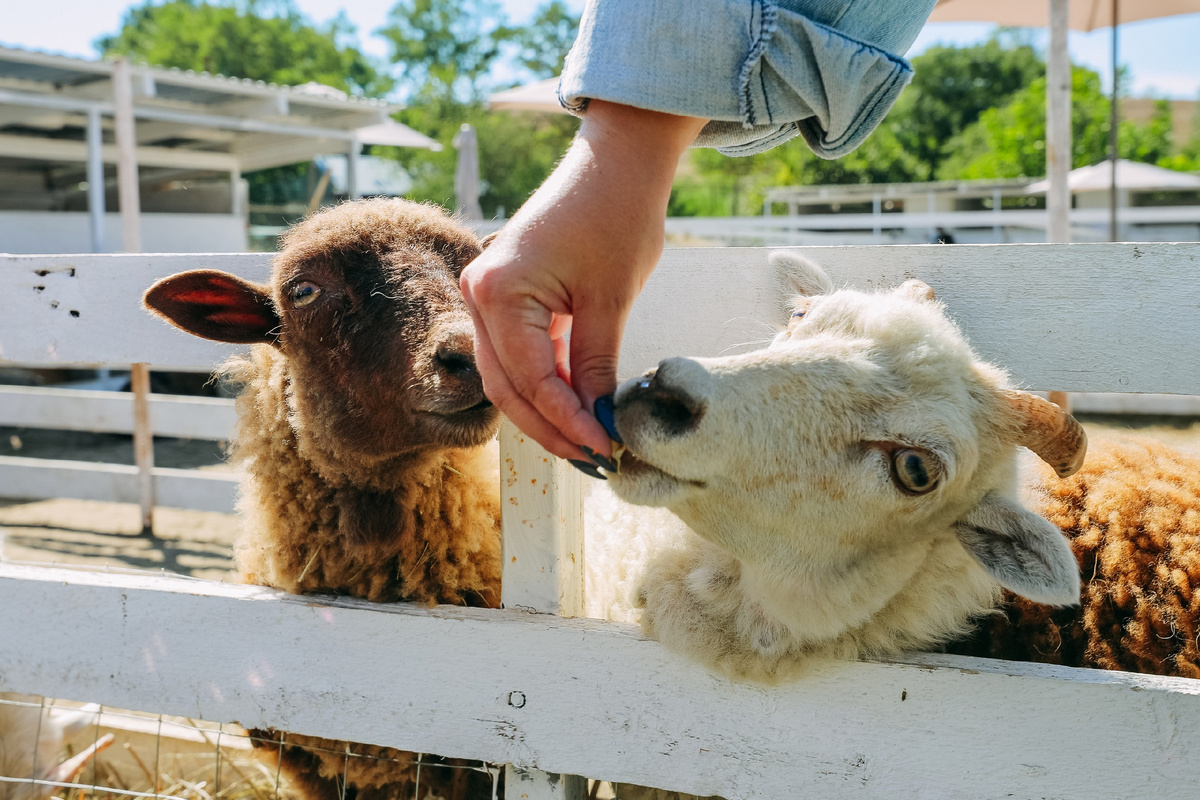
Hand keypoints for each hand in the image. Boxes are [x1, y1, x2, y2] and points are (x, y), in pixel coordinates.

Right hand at [460, 101, 706, 461]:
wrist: (618, 160)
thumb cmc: (617, 214)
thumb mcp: (609, 301)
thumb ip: (595, 367)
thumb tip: (596, 423)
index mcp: (498, 291)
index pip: (530, 380)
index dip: (566, 422)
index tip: (603, 448)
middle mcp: (479, 293)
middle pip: (507, 386)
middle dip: (550, 428)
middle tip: (594, 459)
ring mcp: (487, 293)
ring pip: (508, 376)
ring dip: (545, 412)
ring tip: (587, 442)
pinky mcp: (505, 294)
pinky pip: (517, 353)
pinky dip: (545, 383)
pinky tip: (577, 407)